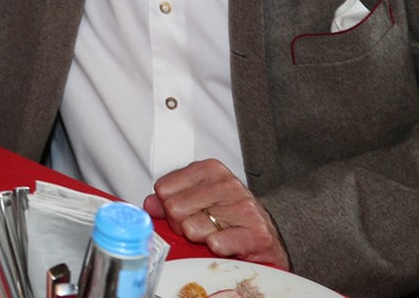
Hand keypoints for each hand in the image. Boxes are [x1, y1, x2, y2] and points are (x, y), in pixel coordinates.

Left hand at [143, 159, 290, 269]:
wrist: (268, 235)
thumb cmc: (230, 216)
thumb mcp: (198, 199)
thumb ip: (170, 198)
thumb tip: (150, 204)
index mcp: (210, 170)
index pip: (163, 189)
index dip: (167, 207)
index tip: (183, 212)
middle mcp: (227, 184)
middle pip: (174, 208)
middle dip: (180, 225)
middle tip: (198, 227)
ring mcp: (243, 208)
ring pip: (191, 227)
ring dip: (198, 238)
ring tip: (213, 235)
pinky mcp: (256, 234)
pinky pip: (215, 243)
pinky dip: (215, 249)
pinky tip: (224, 245)